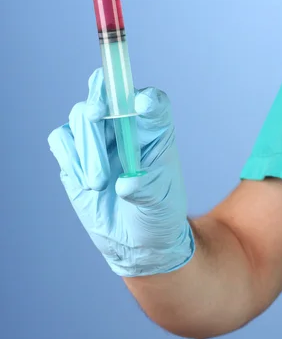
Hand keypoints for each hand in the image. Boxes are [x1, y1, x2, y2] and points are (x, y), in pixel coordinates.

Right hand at [48, 68, 194, 276]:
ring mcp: (98, 139)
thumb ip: (147, 189)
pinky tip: (85, 183)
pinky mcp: (75, 155)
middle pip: (108, 97)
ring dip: (86, 145)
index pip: (153, 103)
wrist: (137, 241)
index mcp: (155, 132)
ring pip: (80, 116)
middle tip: (95, 114)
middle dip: (98, 101)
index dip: (147, 97)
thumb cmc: (159, 215)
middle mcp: (126, 127)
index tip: (142, 104)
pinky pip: (62, 140)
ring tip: (99, 183)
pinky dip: (69, 157)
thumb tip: (127, 182)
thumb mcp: (161, 205)